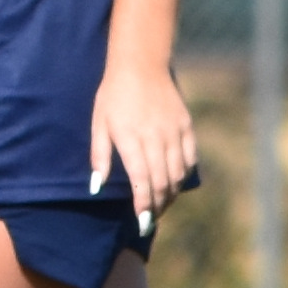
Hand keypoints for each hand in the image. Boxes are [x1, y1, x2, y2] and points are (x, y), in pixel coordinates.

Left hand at [89, 62, 197, 230]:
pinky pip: (190, 157)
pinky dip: (185, 173)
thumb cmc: (113, 96)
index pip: (141, 181)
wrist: (140, 66)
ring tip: (162, 203)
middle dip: (158, 204)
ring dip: (172, 192)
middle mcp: (155, 138)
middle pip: (163, 181)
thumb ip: (99, 156)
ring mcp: (174, 132)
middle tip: (151, 218)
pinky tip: (176, 181)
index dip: (143, 204)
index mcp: (131, 139)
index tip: (142, 220)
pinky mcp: (186, 126)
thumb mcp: (98, 123)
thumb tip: (97, 187)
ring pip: (178, 173)